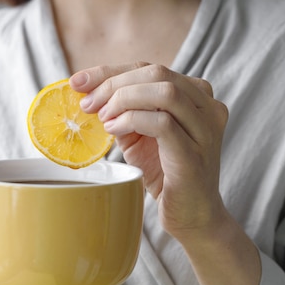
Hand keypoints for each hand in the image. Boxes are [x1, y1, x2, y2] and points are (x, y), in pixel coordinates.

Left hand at [70, 62, 229, 241]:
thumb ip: (123, 114)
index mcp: (195, 96)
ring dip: (123, 99)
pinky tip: (114, 130)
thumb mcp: (139, 137)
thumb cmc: (166, 174)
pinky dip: (131, 120)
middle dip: (113, 84)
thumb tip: (89, 96)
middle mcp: (207, 106)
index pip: (149, 69)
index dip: (110, 72)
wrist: (191, 215)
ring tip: (102, 118)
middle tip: (87, 104)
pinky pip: (161, 123)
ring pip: (164, 92)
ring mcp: (205, 129)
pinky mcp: (194, 153)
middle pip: (157, 73)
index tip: (78, 82)